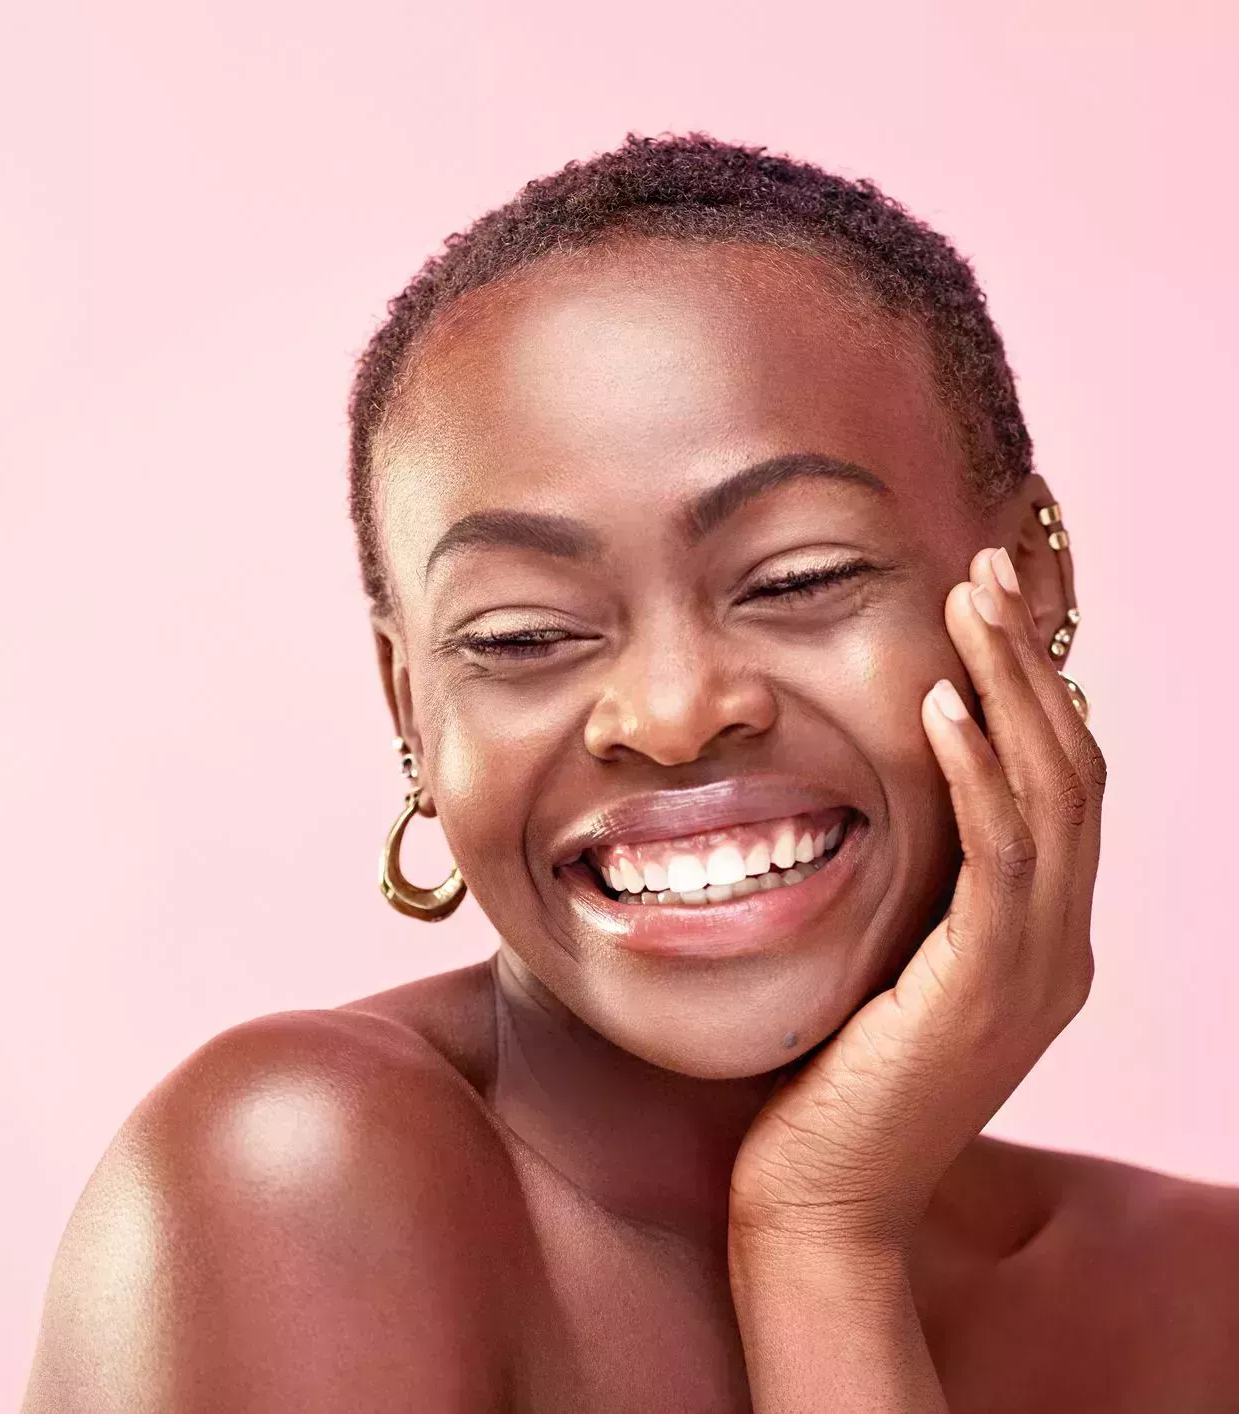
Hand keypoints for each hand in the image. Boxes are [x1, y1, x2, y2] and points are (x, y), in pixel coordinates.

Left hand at [729, 545, 1104, 1250]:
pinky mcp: (987, 990)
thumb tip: (876, 807)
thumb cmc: (828, 1079)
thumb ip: (908, 895)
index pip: (1055, 788)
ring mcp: (1033, 970)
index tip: (986, 610)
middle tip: (990, 574)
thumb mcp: (882, 964)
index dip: (1030, 692)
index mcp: (1032, 938)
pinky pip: (1000, 860)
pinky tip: (944, 705)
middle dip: (1030, 664)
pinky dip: (978, 773)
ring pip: (1049, 797)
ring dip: (1011, 690)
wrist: (819, 1199)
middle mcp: (1054, 946)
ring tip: (972, 604)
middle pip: (1068, 771)